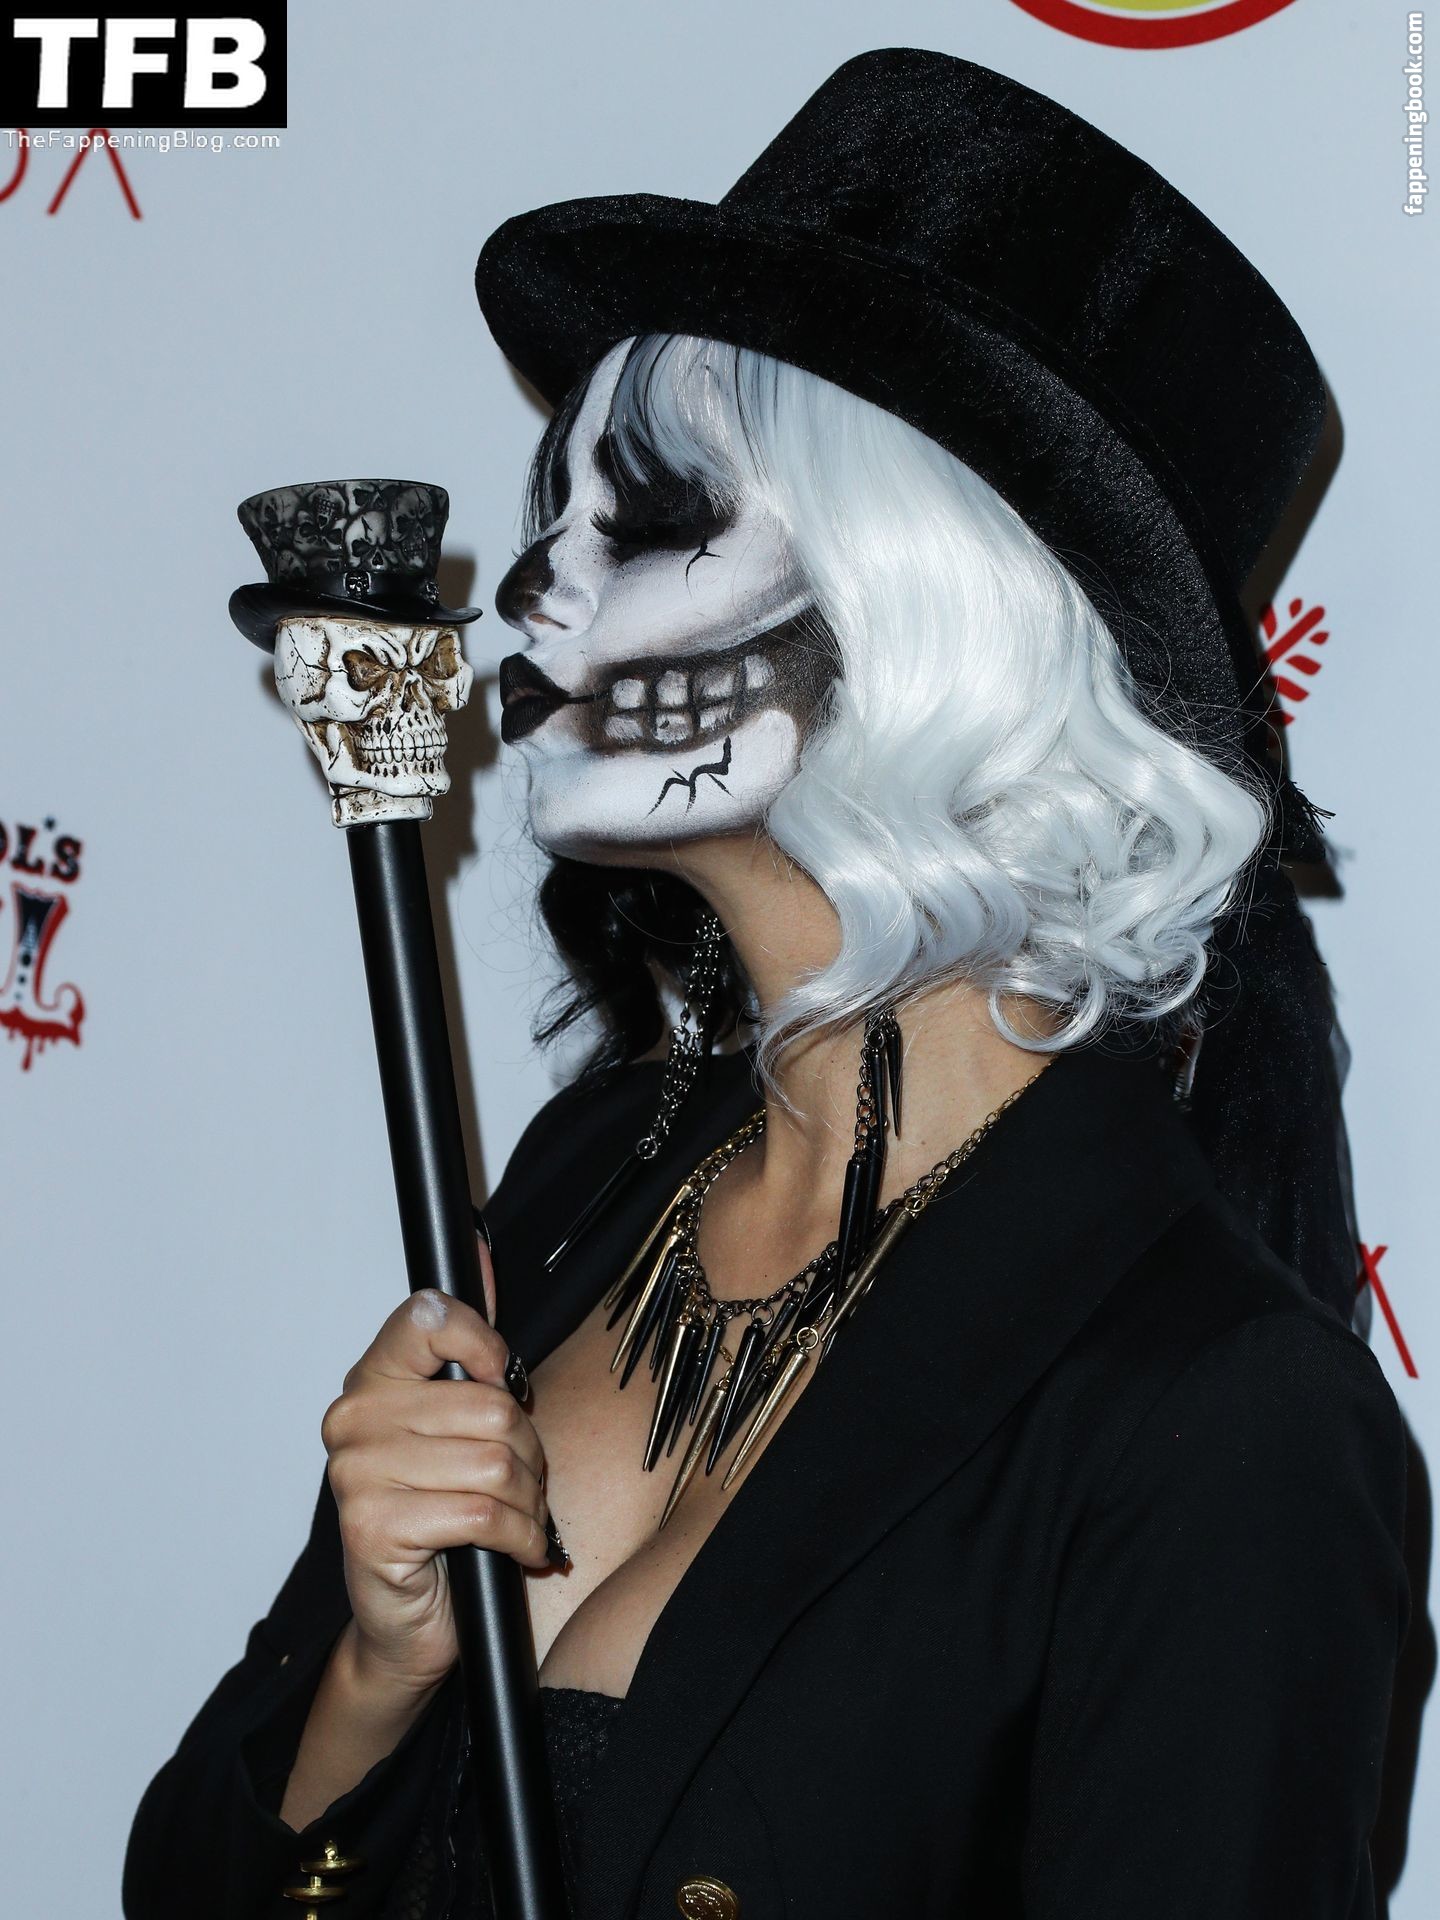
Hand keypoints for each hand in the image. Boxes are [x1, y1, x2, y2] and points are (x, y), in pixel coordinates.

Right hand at [320, 1238, 552, 1694]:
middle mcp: (353, 1419)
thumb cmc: (443, 1518)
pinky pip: (482, 1513)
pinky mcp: (372, 1528)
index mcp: (374, 1381)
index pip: (430, 1318)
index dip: (487, 1346)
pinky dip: (519, 1536)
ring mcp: (356, 1474)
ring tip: (519, 1517)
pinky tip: (517, 1548)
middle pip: (490, 1407)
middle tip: (524, 1482)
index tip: (503, 1382)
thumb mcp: (464, 1423)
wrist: (410, 1621)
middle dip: (529, 1453)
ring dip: (528, 1501)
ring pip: (494, 1462)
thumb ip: (470, 1343)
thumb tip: (482, 1254)